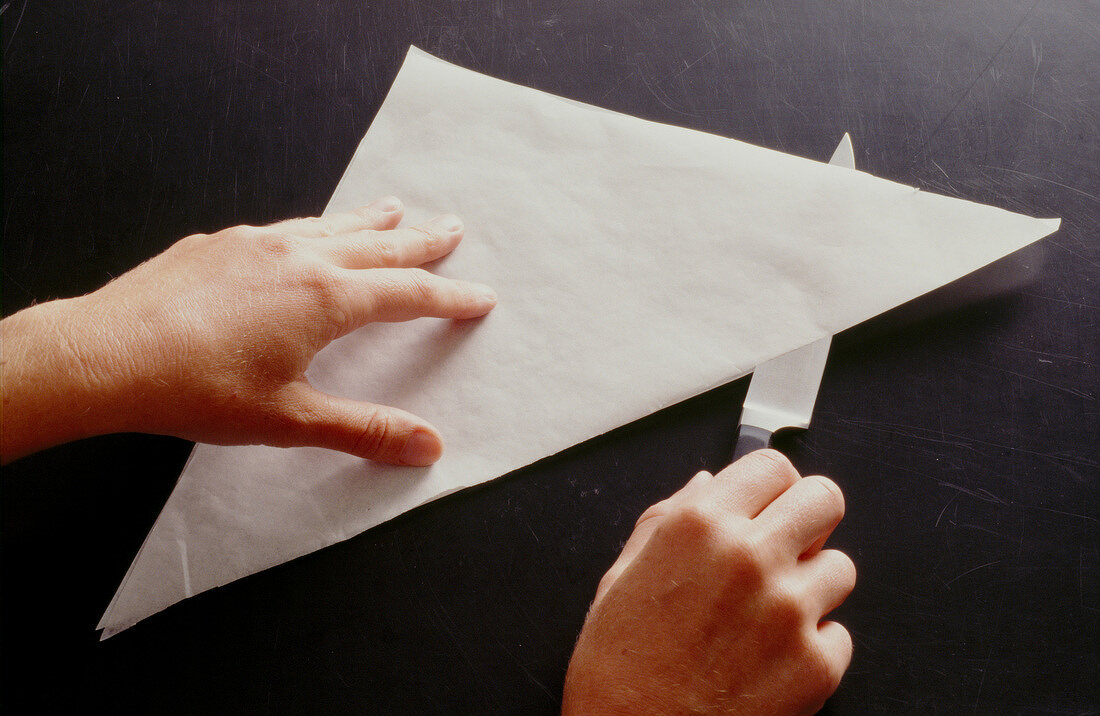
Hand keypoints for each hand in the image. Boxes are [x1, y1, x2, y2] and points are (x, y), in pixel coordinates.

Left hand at [0, 197, 495, 463]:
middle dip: (423, 240)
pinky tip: (307, 231)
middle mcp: (298, 258)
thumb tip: (429, 445)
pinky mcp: (219, 243)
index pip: (408, 293)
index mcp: (325, 299)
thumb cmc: (195, 389)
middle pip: (379, 244)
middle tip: (454, 228)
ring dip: (371, 220)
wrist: (105, 355)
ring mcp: (256, 243)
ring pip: (332, 225)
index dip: (451, 297)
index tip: (481, 297)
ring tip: (396, 207)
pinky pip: (287, 225)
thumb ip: (365, 429)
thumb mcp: (290, 420)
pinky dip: (317, 224)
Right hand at [563, 450, 855, 714]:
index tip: (767, 503)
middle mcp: (750, 557)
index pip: (773, 465)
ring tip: (772, 614)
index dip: (771, 486)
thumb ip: (667, 518)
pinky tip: (772, 659)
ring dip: (812, 585)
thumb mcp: (621, 578)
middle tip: (786, 546)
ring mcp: (790, 611)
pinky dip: (814, 645)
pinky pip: (839, 633)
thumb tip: (707, 484)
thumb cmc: (617, 670)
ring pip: (841, 567)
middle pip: (825, 499)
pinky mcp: (817, 665)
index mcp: (698, 526)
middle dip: (807, 519)